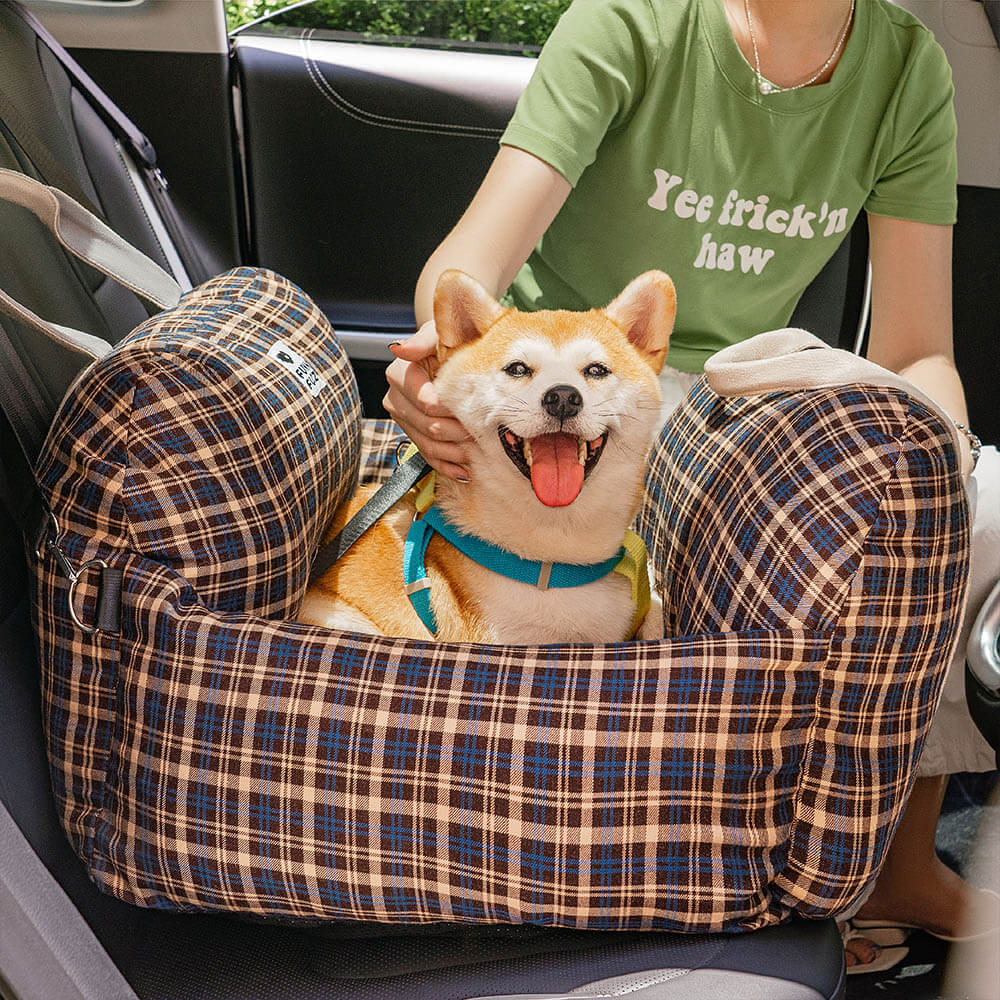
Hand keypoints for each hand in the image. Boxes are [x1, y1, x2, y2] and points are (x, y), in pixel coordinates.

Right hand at [383, 321, 471, 479]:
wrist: (449, 352)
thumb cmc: (449, 340)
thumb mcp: (439, 332)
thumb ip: (422, 339)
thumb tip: (400, 350)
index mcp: (400, 373)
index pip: (425, 400)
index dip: (449, 409)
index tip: (473, 409)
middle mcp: (395, 397)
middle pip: (426, 424)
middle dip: (456, 430)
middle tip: (482, 430)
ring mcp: (403, 418)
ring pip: (427, 443)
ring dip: (453, 450)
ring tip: (476, 448)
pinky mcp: (412, 433)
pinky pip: (427, 456)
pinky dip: (447, 465)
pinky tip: (465, 470)